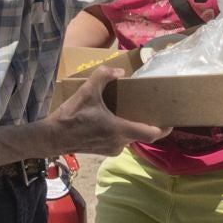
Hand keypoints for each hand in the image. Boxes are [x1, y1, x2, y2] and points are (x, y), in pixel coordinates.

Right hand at [50, 67, 167, 153]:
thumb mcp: (86, 91)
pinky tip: (117, 120)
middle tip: (154, 111)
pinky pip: (121, 141)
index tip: (171, 120)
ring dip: (135, 127)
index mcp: (120, 130)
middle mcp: (120, 142)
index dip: (164, 128)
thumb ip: (103, 76)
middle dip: (150, 124)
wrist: (51, 138)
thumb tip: (120, 71)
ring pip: (132, 138)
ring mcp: (112, 149)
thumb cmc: (70, 116)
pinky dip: (123, 131)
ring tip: (134, 112)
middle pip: (144, 136)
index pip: (151, 133)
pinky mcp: (104, 151)